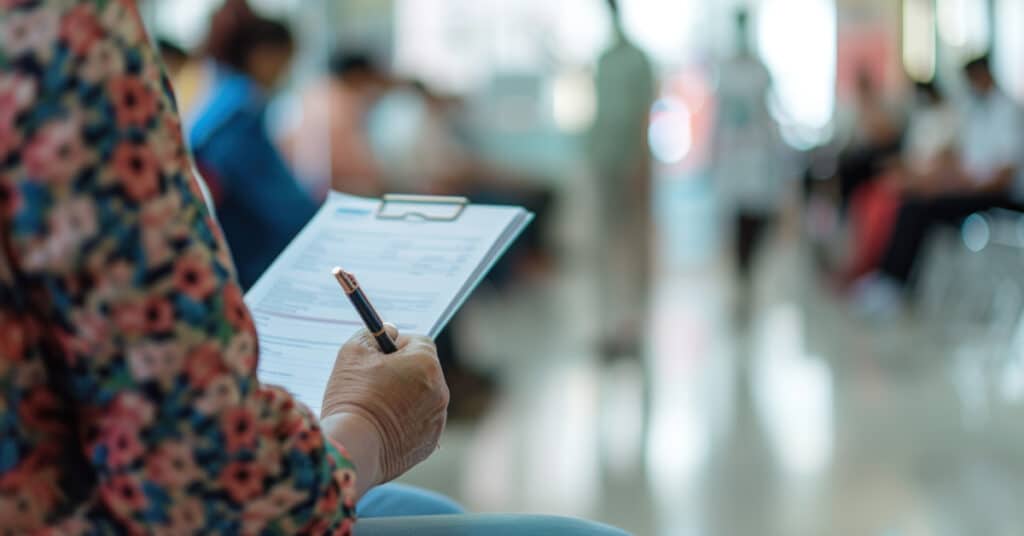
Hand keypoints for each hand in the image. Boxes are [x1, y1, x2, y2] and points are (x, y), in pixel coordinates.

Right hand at [320, 326, 448, 488]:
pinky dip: (404, 423)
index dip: (396, 345)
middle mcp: (440, 391)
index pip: (418, 342)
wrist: (352, 450)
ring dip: (404, 398)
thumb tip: (387, 333)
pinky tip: (381, 428)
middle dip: (401, 372)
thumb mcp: (352, 353)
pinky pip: (419, 425)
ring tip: (374, 407)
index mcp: (426, 364)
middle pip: (422, 371)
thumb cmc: (352, 398)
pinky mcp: (429, 444)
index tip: (377, 356)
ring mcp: (437, 420)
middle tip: (372, 382)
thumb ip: (371, 335)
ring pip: (421, 399)